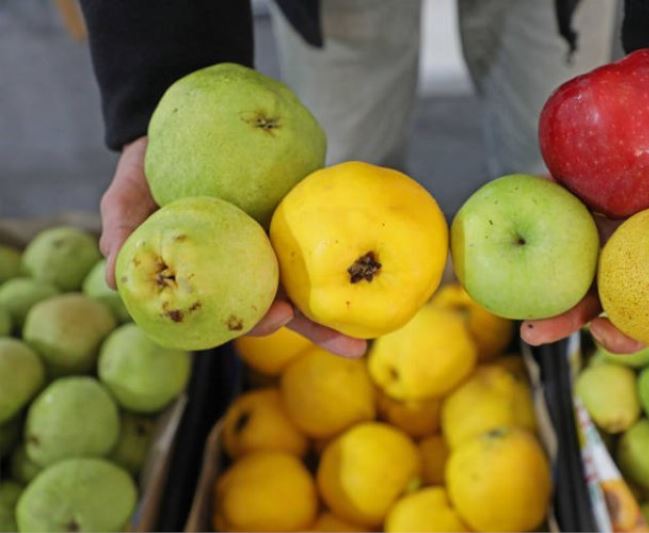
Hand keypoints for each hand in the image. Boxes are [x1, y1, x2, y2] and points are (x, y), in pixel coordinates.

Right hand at [99, 136, 365, 356]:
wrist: (180, 119)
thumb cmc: (149, 168)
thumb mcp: (128, 196)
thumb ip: (121, 230)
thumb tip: (113, 277)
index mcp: (217, 273)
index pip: (240, 310)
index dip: (259, 321)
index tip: (278, 317)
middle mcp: (251, 263)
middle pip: (288, 303)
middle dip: (319, 328)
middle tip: (353, 347)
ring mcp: (280, 238)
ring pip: (315, 276)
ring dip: (346, 301)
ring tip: (381, 320)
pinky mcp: (302, 210)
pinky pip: (329, 230)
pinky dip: (351, 247)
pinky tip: (384, 256)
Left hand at [521, 70, 648, 352]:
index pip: (640, 309)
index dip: (624, 331)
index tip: (611, 335)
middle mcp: (625, 245)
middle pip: (588, 292)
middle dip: (560, 319)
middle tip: (533, 333)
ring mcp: (597, 214)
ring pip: (558, 258)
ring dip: (532, 280)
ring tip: (508, 296)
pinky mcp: (578, 184)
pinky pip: (547, 203)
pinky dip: (527, 216)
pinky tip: (506, 231)